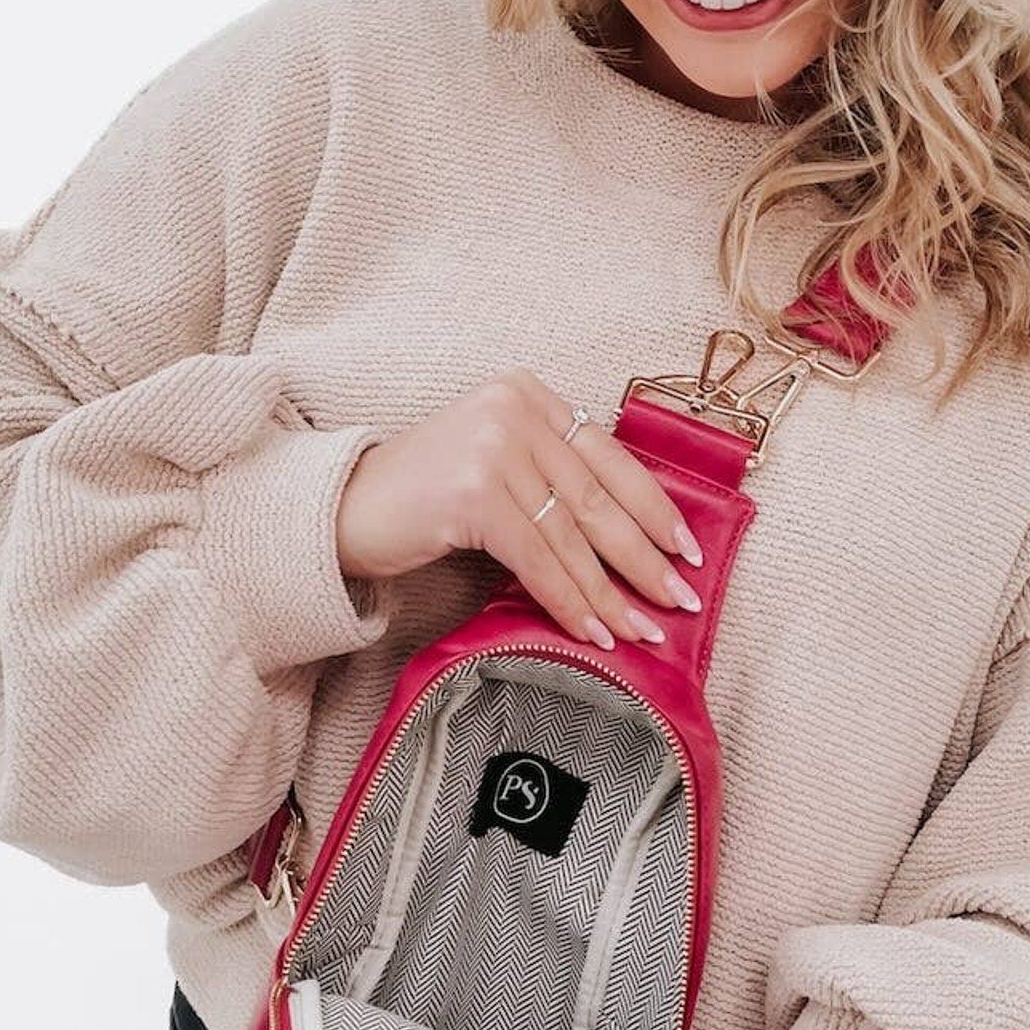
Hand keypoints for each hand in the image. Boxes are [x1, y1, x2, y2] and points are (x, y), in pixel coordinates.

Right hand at [333, 368, 706, 649]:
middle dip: (645, 558)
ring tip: (641, 631)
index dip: (654, 508)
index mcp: (528, 396)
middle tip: (680, 600)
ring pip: (573, 536)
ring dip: (611, 593)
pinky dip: (569, 603)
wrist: (341, 510)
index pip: (610, 456)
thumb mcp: (496, 467)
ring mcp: (493, 449)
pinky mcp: (473, 495)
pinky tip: (592, 634)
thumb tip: (630, 540)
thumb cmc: (422, 500)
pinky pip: (538, 561)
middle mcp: (514, 411)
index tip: (687, 550)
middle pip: (599, 498)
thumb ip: (551, 478)